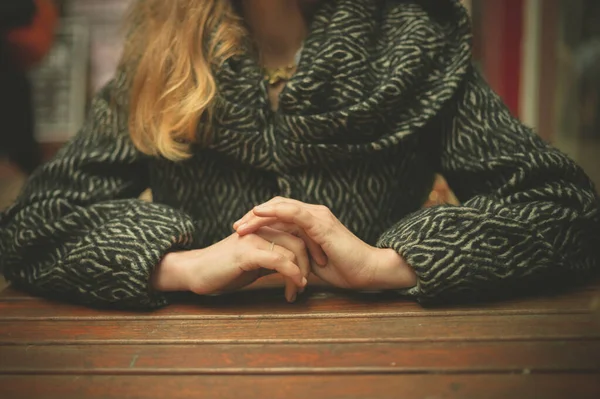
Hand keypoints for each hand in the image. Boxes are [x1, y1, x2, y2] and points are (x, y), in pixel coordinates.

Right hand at [151, 227, 308, 301]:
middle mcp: (261, 229)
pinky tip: (295, 286)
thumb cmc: (224, 270)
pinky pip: (279, 260)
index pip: (297, 231)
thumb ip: (273, 261)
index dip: (311, 248)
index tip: (319, 267)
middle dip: (311, 260)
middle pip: (300, 237)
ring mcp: (255, 239)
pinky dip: (292, 274)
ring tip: (300, 289)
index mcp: (264, 229)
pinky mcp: (248, 252)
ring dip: (302, 271)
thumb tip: (293, 269)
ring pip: (292, 248)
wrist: (195, 272)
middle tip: (311, 280)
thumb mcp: (254, 264)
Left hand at [234, 197, 417, 289]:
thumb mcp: (310, 261)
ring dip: (258, 215)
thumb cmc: (342, 269)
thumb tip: (276, 261)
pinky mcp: (321, 223)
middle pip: (276, 207)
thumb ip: (294, 255)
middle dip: (253, 216)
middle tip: (236, 227)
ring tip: (241, 224)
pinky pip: (294, 212)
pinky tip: (259, 213)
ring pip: (282, 207)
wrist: (366, 272)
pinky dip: (275, 210)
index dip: (259, 220)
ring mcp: (317, 216)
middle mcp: (313, 214)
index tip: (241, 230)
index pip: (279, 214)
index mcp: (310, 222)